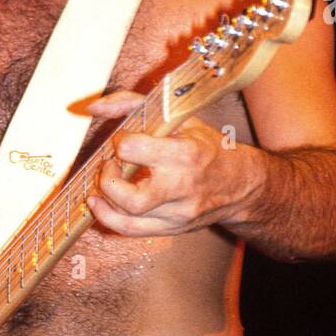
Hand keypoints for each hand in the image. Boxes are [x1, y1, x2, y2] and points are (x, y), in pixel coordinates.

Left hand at [83, 90, 257, 236]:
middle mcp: (180, 188)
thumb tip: (94, 108)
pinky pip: (131, 231)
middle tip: (110, 166)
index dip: (121, 142)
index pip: (133, 150)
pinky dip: (108, 218)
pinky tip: (101, 204)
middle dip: (107, 180)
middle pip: (130, 198)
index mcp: (184, 154)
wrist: (242, 184)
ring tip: (103, 185)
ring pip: (126, 219)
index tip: (126, 140)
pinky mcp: (171, 229)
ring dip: (104, 201)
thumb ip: (133, 104)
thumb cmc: (209, 147)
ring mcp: (176, 214)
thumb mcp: (179, 117)